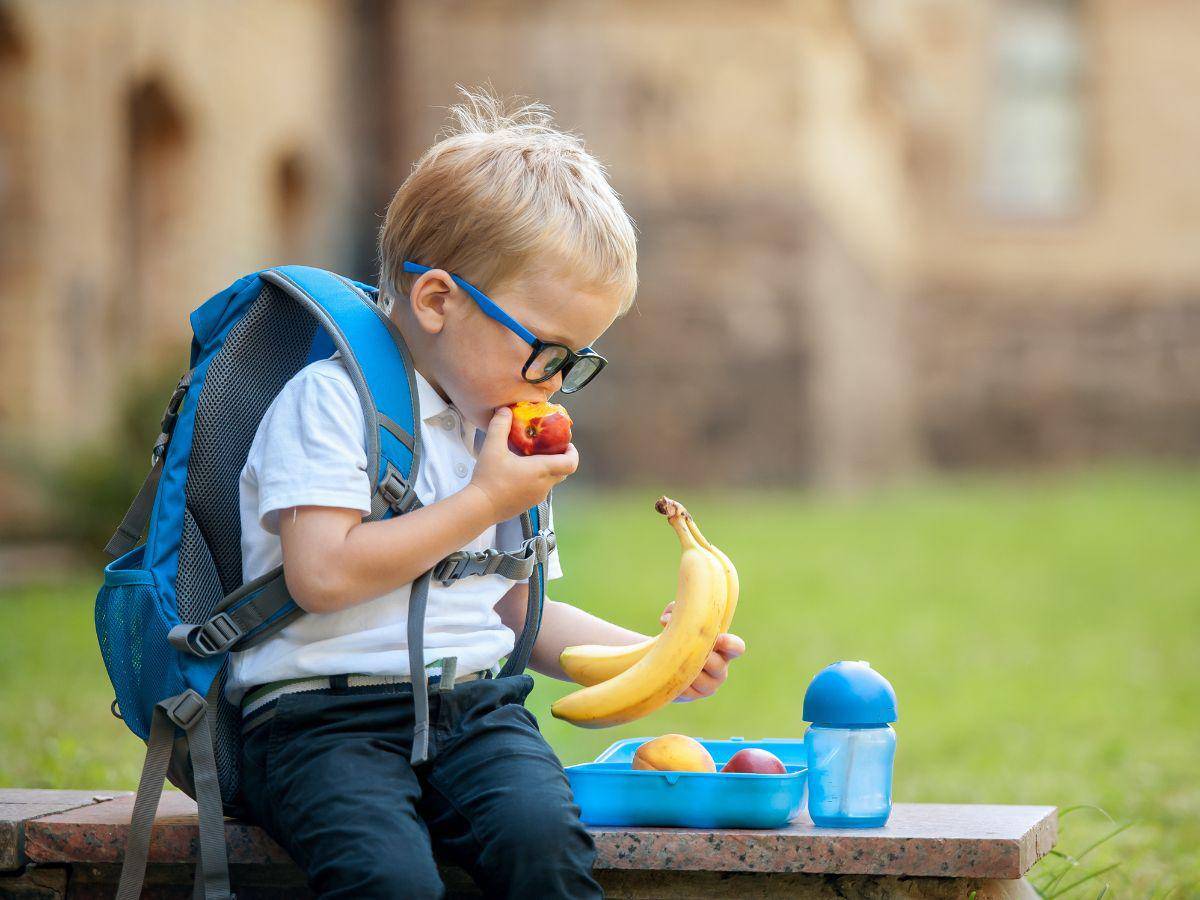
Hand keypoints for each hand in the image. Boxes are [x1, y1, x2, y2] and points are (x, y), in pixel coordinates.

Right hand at [469, 407, 578, 522]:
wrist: (480, 507)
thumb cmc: (489, 478)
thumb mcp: (493, 447)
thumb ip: (500, 426)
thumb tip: (505, 410)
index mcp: (542, 470)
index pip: (571, 463)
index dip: (573, 453)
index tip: (567, 444)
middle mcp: (544, 485)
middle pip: (563, 472)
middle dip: (560, 459)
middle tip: (549, 448)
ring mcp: (537, 497)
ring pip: (551, 481)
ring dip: (548, 470)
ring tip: (532, 458)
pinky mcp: (528, 504)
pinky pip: (540, 489)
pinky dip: (538, 480)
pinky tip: (520, 473)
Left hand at [660, 601, 745, 701]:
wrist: (665, 663)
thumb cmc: (678, 636)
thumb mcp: (679, 620)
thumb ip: (676, 611)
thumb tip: (666, 619)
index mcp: (724, 649)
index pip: (737, 648)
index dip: (730, 644)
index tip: (718, 638)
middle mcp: (720, 669)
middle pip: (716, 665)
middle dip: (699, 655)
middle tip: (683, 647)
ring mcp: (708, 686)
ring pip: (699, 678)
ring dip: (684, 666)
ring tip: (671, 657)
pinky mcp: (692, 696)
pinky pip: (685, 688)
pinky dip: (674, 678)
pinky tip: (667, 670)